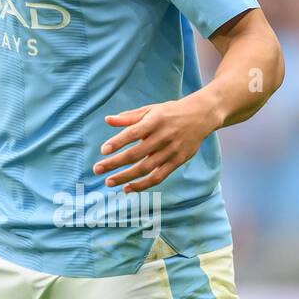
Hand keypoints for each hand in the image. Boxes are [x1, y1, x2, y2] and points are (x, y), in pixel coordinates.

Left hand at [93, 95, 220, 192]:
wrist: (201, 116)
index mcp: (155, 121)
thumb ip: (129, 117)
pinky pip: (158, 177)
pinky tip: (128, 188)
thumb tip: (107, 120)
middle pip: (136, 154)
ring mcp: (171, 151)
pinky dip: (143, 185)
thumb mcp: (151, 110)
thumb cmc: (171, 112)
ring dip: (125, 177)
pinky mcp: (177, 162)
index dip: (118, 142)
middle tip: (97, 169)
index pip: (133, 133)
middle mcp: (163, 137)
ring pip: (145, 168)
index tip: (103, 150)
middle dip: (115, 163)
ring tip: (109, 182)